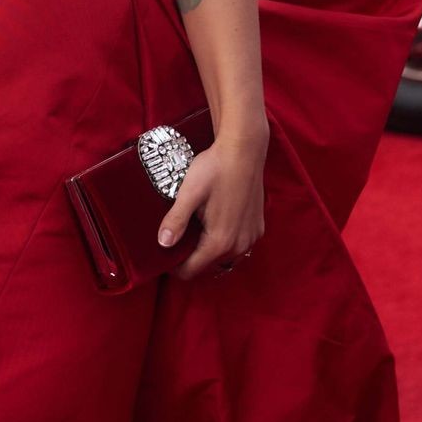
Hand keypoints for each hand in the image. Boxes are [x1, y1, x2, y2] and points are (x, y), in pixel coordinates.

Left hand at [158, 122, 268, 281]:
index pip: (191, 270)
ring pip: (224, 259)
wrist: (244, 150)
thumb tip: (163, 244)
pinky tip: (212, 225)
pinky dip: (224, 244)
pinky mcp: (257, 228)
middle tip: (175, 240)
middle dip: (190, 259)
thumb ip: (176, 220)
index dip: (174, 266)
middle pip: (208, 267)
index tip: (163, 255)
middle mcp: (239, 246)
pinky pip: (238, 247)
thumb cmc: (215, 168)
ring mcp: (251, 238)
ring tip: (192, 233)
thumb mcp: (189, 193)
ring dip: (208, 252)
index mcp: (220, 241)